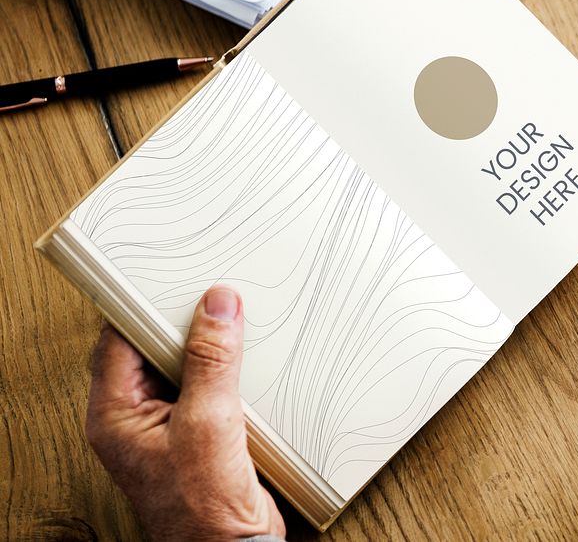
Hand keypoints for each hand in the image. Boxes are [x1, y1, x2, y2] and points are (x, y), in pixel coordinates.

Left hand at [86, 286, 284, 540]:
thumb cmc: (202, 508)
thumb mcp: (208, 422)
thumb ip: (211, 361)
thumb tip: (217, 307)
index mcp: (116, 415)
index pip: (119, 341)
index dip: (145, 307)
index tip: (176, 281)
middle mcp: (136, 418)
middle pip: (152, 349)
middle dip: (183, 322)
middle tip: (211, 296)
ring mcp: (169, 425)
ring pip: (183, 365)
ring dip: (210, 347)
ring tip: (234, 323)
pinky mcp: (200, 432)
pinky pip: (209, 385)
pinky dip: (228, 369)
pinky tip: (249, 360)